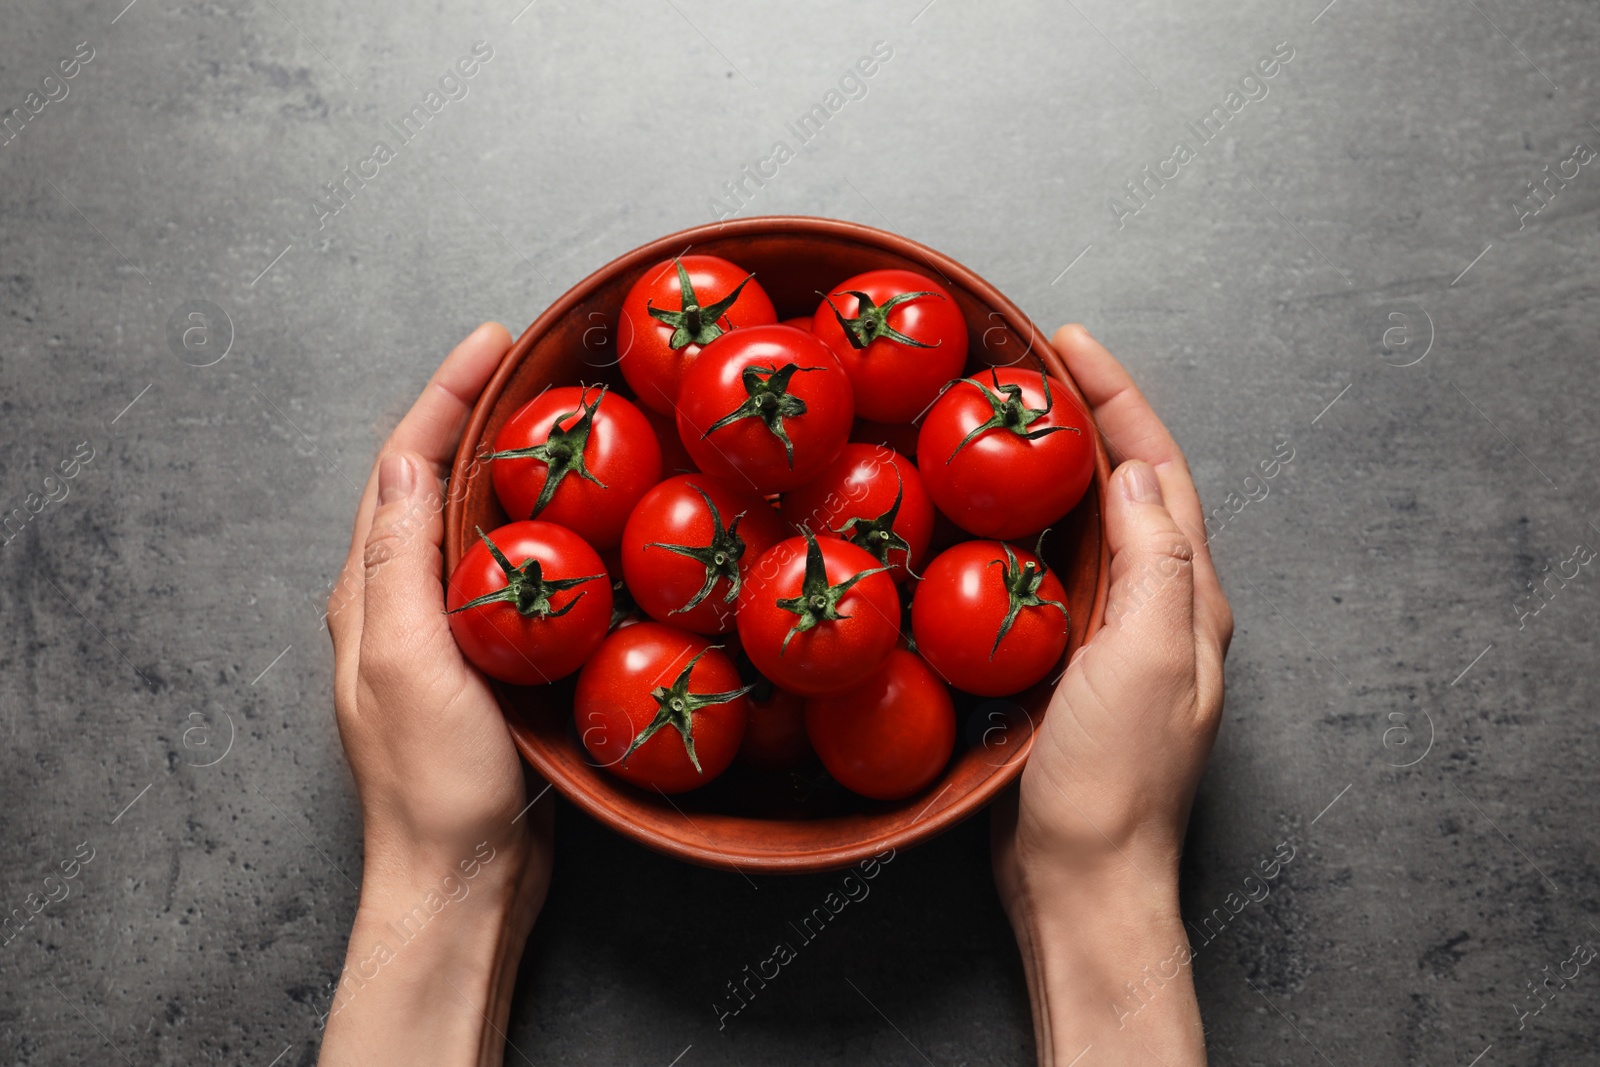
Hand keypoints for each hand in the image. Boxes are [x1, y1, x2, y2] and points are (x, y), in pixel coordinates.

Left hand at [321, 323, 551, 1066]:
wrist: (464, 878)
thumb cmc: (433, 782)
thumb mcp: (407, 659)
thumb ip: (398, 561)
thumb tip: (400, 460)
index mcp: (370, 593)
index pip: (402, 467)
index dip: (444, 397)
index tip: (493, 340)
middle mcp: (399, 604)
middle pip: (433, 484)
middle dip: (474, 414)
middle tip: (536, 365)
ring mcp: (445, 636)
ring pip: (475, 527)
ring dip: (507, 466)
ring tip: (561, 422)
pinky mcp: (489, 666)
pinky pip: (512, 576)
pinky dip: (538, 531)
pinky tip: (579, 525)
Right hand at [993, 325, 1232, 1065]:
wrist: (1079, 879)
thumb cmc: (1114, 780)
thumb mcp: (1148, 659)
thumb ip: (1156, 563)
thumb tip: (1137, 473)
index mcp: (1187, 597)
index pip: (1159, 472)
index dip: (1118, 399)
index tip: (1068, 341)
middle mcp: (1156, 607)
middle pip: (1127, 486)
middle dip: (1088, 415)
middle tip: (1029, 362)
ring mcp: (1108, 636)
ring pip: (1084, 525)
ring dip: (1054, 464)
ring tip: (1004, 416)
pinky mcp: (1062, 663)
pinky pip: (1044, 572)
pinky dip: (1020, 526)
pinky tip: (981, 517)